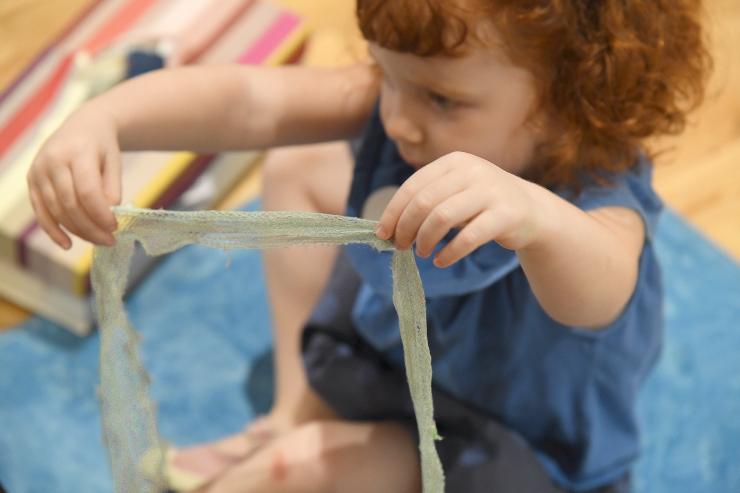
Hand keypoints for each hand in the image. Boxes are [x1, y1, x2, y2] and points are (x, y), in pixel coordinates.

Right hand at [26, 103, 121, 249]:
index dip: (100, 214)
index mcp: (77, 152)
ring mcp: (38, 170)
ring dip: (77, 231)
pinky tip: (67, 244)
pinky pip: (40, 211)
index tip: (115, 227)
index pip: (87, 191)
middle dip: (91, 227)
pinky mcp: (31, 180)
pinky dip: (53, 230)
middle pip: (70, 204)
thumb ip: (112, 186)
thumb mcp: (114, 161)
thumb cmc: (102, 146)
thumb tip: (108, 213)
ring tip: (99, 240)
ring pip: (56, 210)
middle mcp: (52, 160)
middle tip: (110, 240)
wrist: (83, 125)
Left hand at [375, 151, 542, 266]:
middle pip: (424, 202)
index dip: (394, 212)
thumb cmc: (481, 204)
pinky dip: (450, 252)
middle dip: (406, 228)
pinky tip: (442, 261)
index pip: (413, 186)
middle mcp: (471, 171)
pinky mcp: (506, 214)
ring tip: (422, 253)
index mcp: (453, 162)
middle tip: (401, 247)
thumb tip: (388, 228)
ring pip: (442, 217)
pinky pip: (469, 236)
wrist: (531, 209)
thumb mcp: (454, 193)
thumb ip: (426, 202)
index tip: (383, 233)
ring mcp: (490, 191)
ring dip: (425, 240)